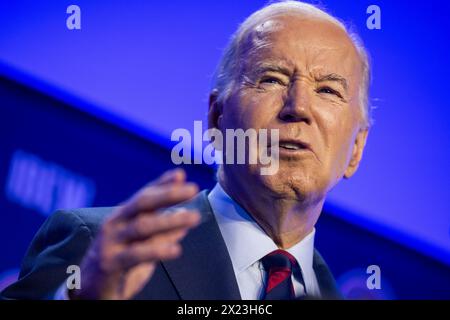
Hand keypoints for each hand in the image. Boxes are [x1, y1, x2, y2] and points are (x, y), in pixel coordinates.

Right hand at [71, 169, 199, 299]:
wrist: (87, 293)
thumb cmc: (118, 266)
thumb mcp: (142, 246)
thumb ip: (161, 233)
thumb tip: (184, 218)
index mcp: (122, 217)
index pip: (144, 195)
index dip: (162, 184)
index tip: (181, 174)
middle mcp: (115, 225)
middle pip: (143, 203)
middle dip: (168, 194)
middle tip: (192, 190)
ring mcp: (110, 242)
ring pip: (143, 226)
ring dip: (170, 220)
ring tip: (193, 218)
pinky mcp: (110, 263)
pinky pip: (136, 254)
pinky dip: (157, 250)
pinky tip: (176, 249)